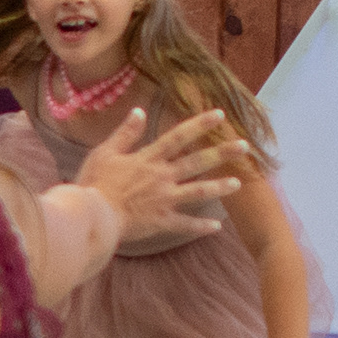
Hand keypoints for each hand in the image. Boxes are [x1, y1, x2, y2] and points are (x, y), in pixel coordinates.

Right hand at [76, 107, 242, 250]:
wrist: (92, 215)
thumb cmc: (94, 183)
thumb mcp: (105, 152)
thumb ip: (125, 133)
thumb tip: (139, 111)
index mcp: (149, 158)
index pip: (178, 136)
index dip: (199, 124)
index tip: (219, 114)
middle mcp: (162, 176)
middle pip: (197, 162)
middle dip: (222, 153)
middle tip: (245, 146)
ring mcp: (164, 199)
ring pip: (198, 192)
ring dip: (219, 187)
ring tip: (238, 183)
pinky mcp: (161, 221)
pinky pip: (185, 224)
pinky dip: (201, 226)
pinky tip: (217, 226)